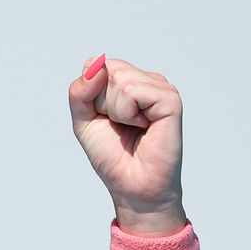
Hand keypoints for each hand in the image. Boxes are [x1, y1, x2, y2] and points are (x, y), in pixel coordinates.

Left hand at [68, 55, 185, 235]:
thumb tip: (96, 63)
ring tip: (132, 128)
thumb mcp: (83, 120)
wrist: (131, 185)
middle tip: (120, 126)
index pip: (96, 66)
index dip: (91, 96)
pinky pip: (132, 91)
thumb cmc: (112, 155)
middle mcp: (147, 81)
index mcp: (129, 81)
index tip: (104, 119)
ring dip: (116, 111)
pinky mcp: (170, 100)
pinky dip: (128, 114)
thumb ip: (80, 91)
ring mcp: (161, 89)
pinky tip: (143, 127)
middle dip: (102, 104)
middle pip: (108, 69)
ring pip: (120, 79)